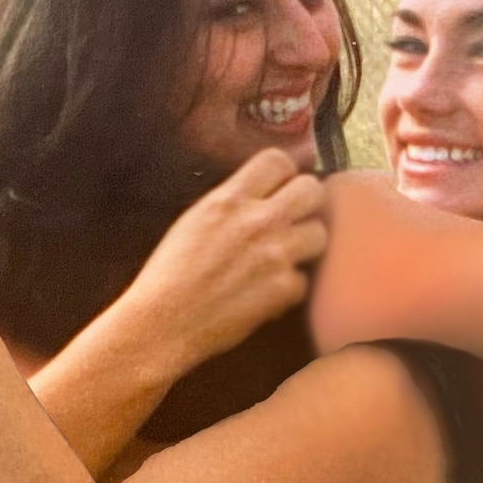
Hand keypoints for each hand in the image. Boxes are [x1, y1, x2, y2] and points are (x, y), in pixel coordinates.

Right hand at [121, 148, 326, 376]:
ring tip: (285, 258)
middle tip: (295, 220)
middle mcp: (257, 220)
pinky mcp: (283, 289)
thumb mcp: (194, 221)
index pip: (277, 160)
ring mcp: (274, 254)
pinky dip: (289, 288)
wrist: (162, 322)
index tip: (281, 188)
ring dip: (306, 244)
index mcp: (228, 199)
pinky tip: (268, 294)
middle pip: (312, 189)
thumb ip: (230, 203)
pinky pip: (304, 279)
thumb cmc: (168, 275)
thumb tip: (260, 195)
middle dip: (307, 203)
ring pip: (320, 233)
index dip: (284, 174)